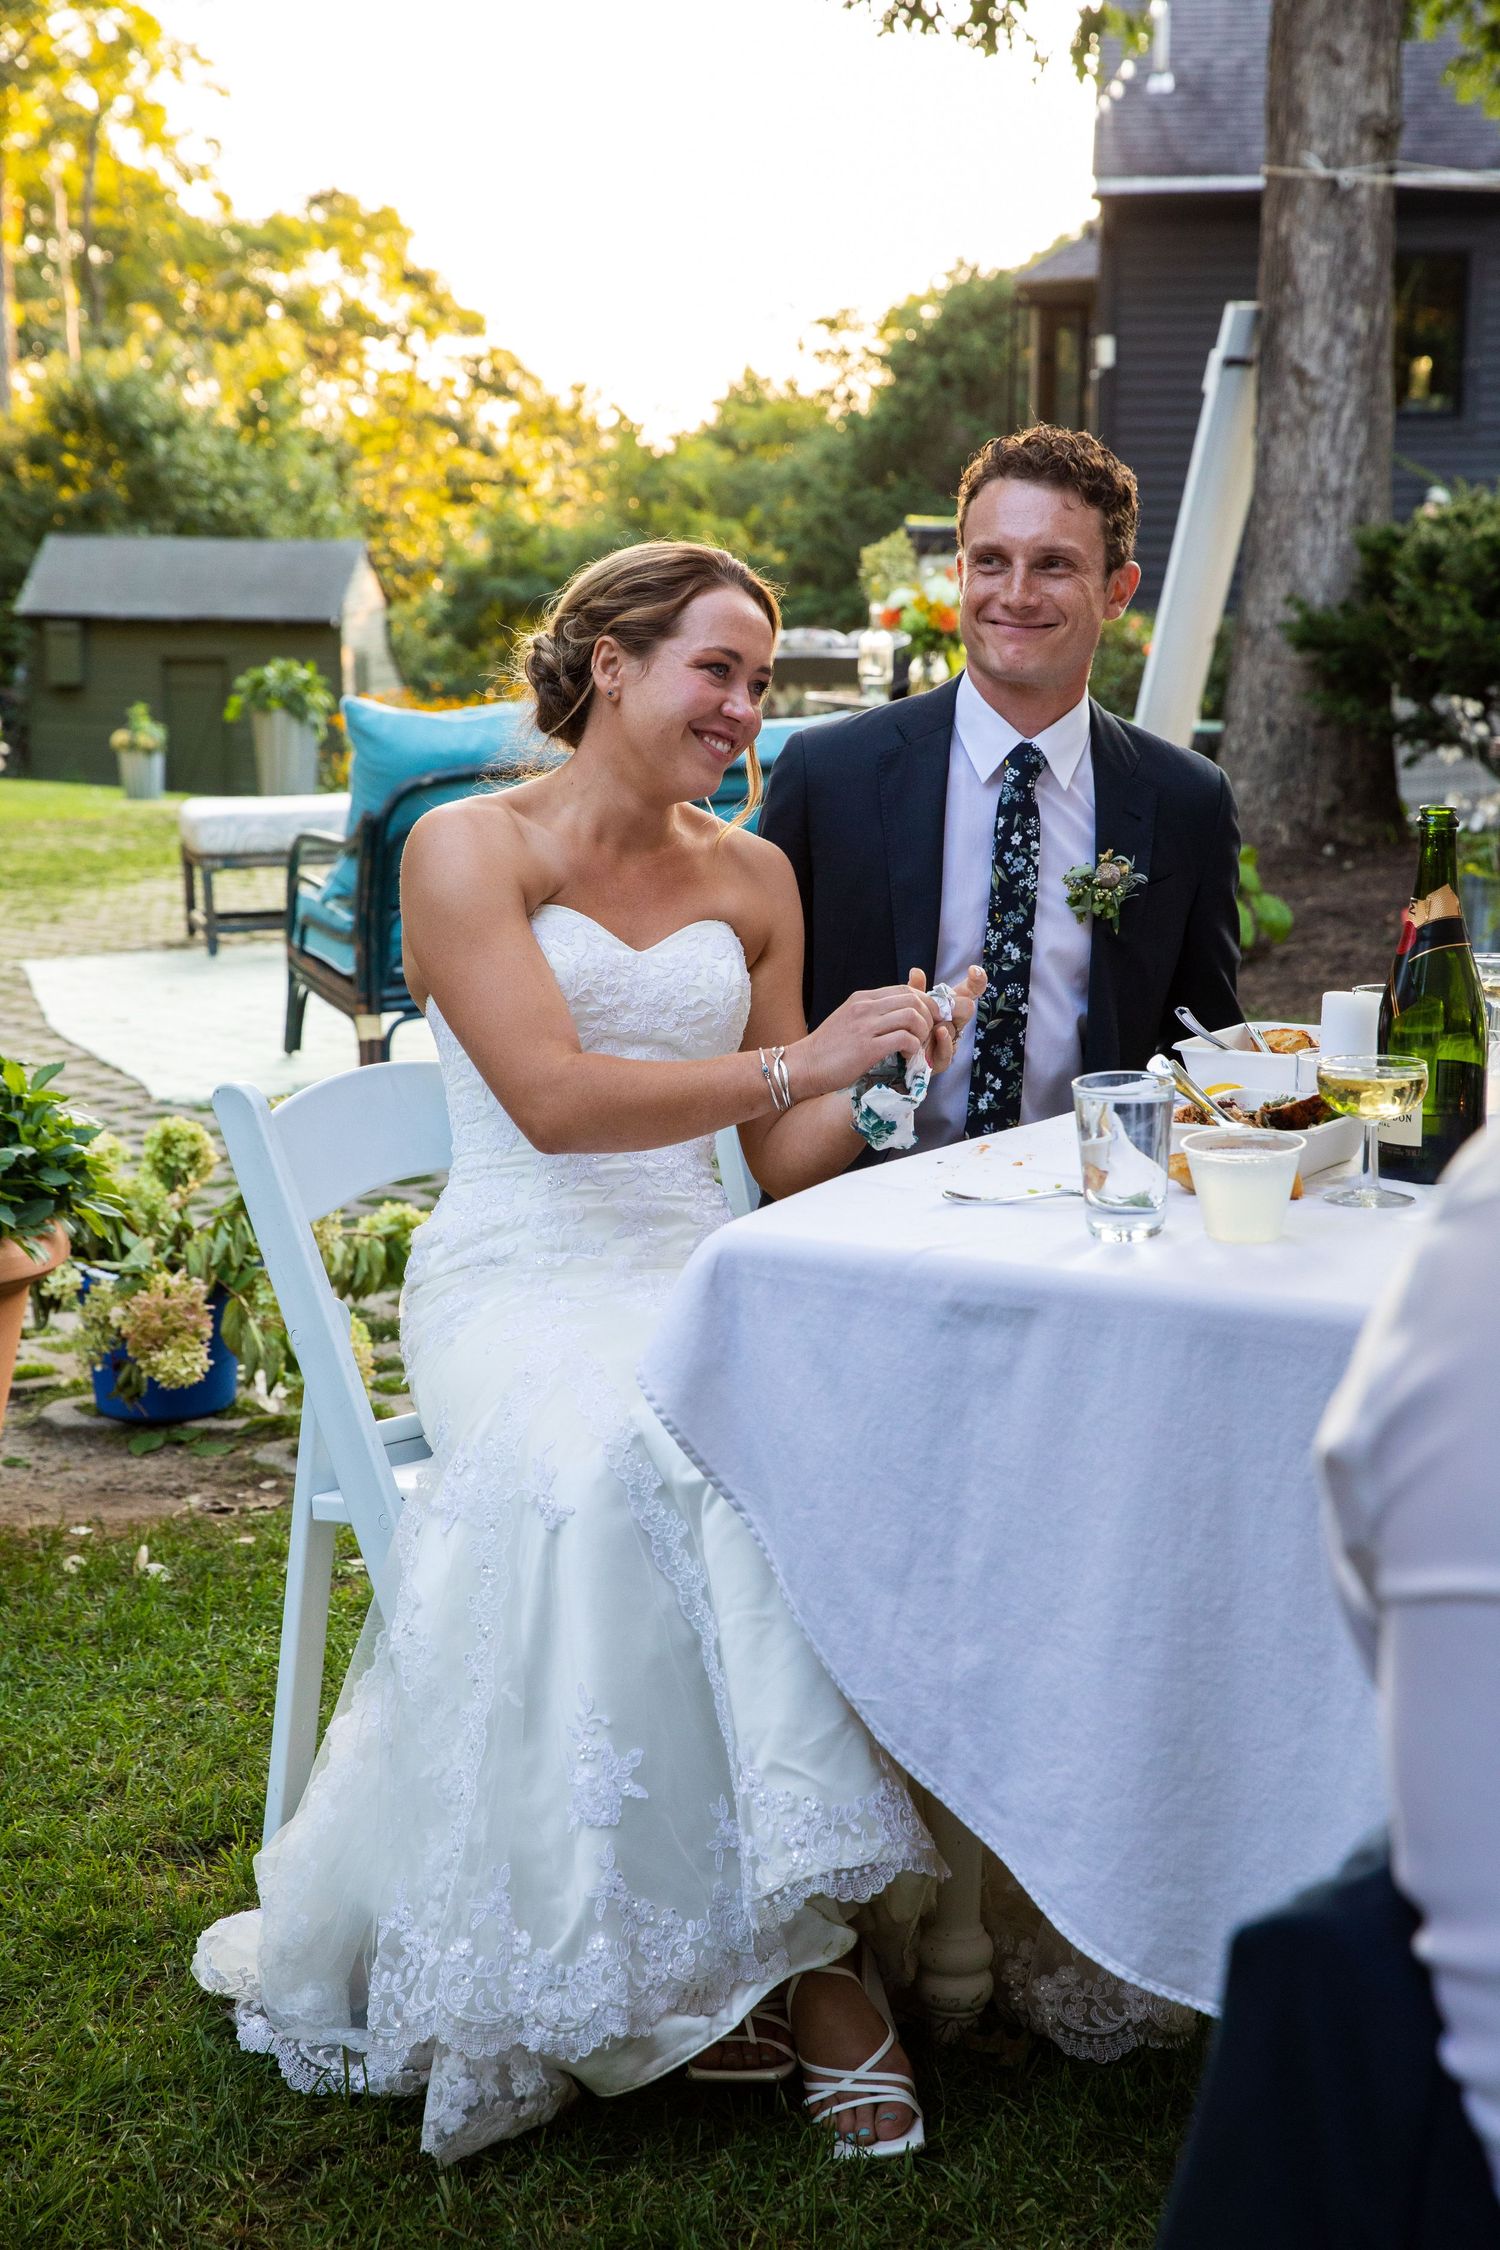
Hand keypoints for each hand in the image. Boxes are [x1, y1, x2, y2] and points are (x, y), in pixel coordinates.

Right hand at [789, 981, 944, 1101]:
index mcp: (862, 998)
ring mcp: (865, 1026)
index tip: (930, 1018)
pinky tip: (906, 1056)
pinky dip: (912, 1048)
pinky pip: (904, 1039)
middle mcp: (865, 1007)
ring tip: (916, 1046)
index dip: (925, 1002)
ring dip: (922, 1032)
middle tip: (927, 1035)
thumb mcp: (849, 1020)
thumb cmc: (826, 1049)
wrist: (802, 1066)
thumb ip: (871, 1014)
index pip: (905, 989)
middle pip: (913, 999)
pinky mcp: (867, 1048)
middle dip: (929, 1016)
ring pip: (912, 1016)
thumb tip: (898, 1016)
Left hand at [911, 964, 985, 1075]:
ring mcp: (951, 1041)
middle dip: (956, 1006)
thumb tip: (916, 971)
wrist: (897, 1057)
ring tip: (923, 1029)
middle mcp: (955, 1023)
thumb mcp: (911, 1007)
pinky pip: (949, 1050)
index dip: (977, 980)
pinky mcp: (943, 1060)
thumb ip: (916, 991)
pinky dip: (944, 1041)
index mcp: (950, 1006)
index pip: (971, 991)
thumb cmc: (909, 1028)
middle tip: (946, 1006)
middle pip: (967, 1008)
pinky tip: (939, 1034)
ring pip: (952, 1028)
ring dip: (937, 1027)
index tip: (973, 970)